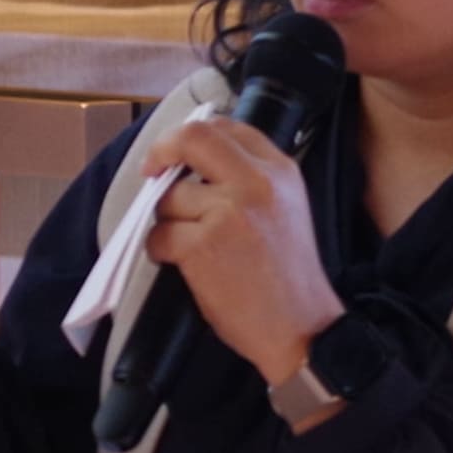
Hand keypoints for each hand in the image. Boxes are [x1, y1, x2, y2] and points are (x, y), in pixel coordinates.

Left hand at [142, 116, 340, 387]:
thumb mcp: (287, 209)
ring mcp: (229, 212)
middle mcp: (257, 183)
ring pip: (169, 198)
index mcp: (281, 171)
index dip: (191, 136)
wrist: (301, 326)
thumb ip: (252, 180)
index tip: (176, 155)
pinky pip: (159, 236)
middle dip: (162, 151)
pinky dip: (161, 251)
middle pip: (193, 138)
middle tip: (151, 172)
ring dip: (167, 221)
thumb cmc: (288, 274)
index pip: (227, 127)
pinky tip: (185, 265)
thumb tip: (193, 163)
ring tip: (190, 246)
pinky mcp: (204, 245)